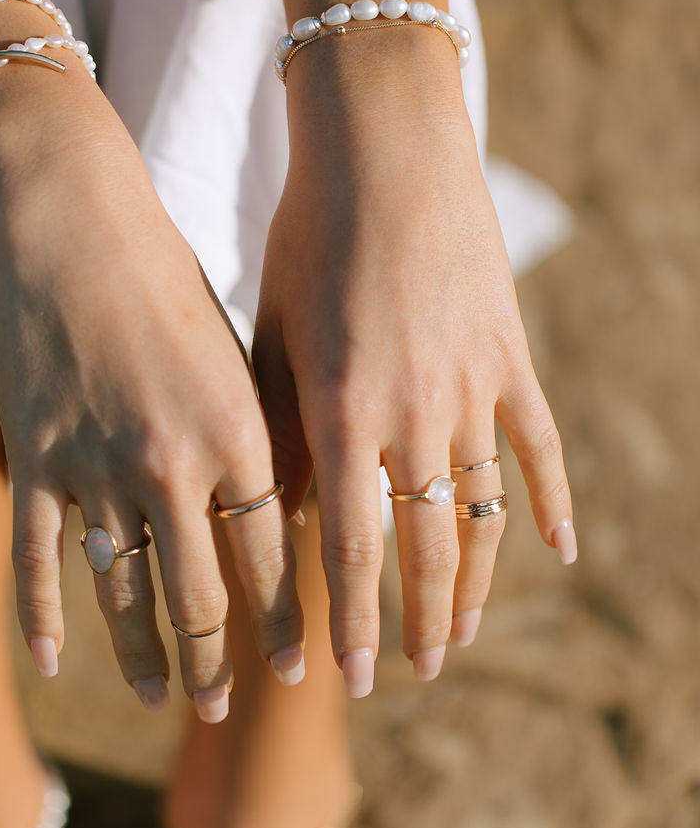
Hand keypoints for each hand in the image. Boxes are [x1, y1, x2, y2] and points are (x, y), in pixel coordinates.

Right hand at [0, 71, 303, 719]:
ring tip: (159, 698)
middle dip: (220, 662)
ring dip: (146, 656)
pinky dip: (44, 618)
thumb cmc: (167, 277)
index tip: (300, 669)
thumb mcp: (232, 355)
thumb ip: (253, 440)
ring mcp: (95, 467)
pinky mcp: (34, 459)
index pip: (273, 558)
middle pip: (201, 595)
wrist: (70, 216)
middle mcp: (172, 463)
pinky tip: (52, 664)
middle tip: (226, 705)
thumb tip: (279, 520)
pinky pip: (39, 562)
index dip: (288, 622)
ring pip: (125, 593)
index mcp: (239, 433)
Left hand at [252, 32, 573, 694]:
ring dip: (477, 582)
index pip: (349, 549)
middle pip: (425, 548)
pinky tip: (560, 549)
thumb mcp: (272, 333)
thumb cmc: (305, 236)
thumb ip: (274, 428)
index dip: (353, 622)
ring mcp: (473, 388)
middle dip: (417, 621)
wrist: (384, 148)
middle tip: (413, 673)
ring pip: (483, 512)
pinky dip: (552, 500)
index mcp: (341, 412)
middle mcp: (413, 414)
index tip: (353, 679)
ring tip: (464, 634)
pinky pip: (539, 447)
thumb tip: (267, 517)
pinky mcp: (512, 357)